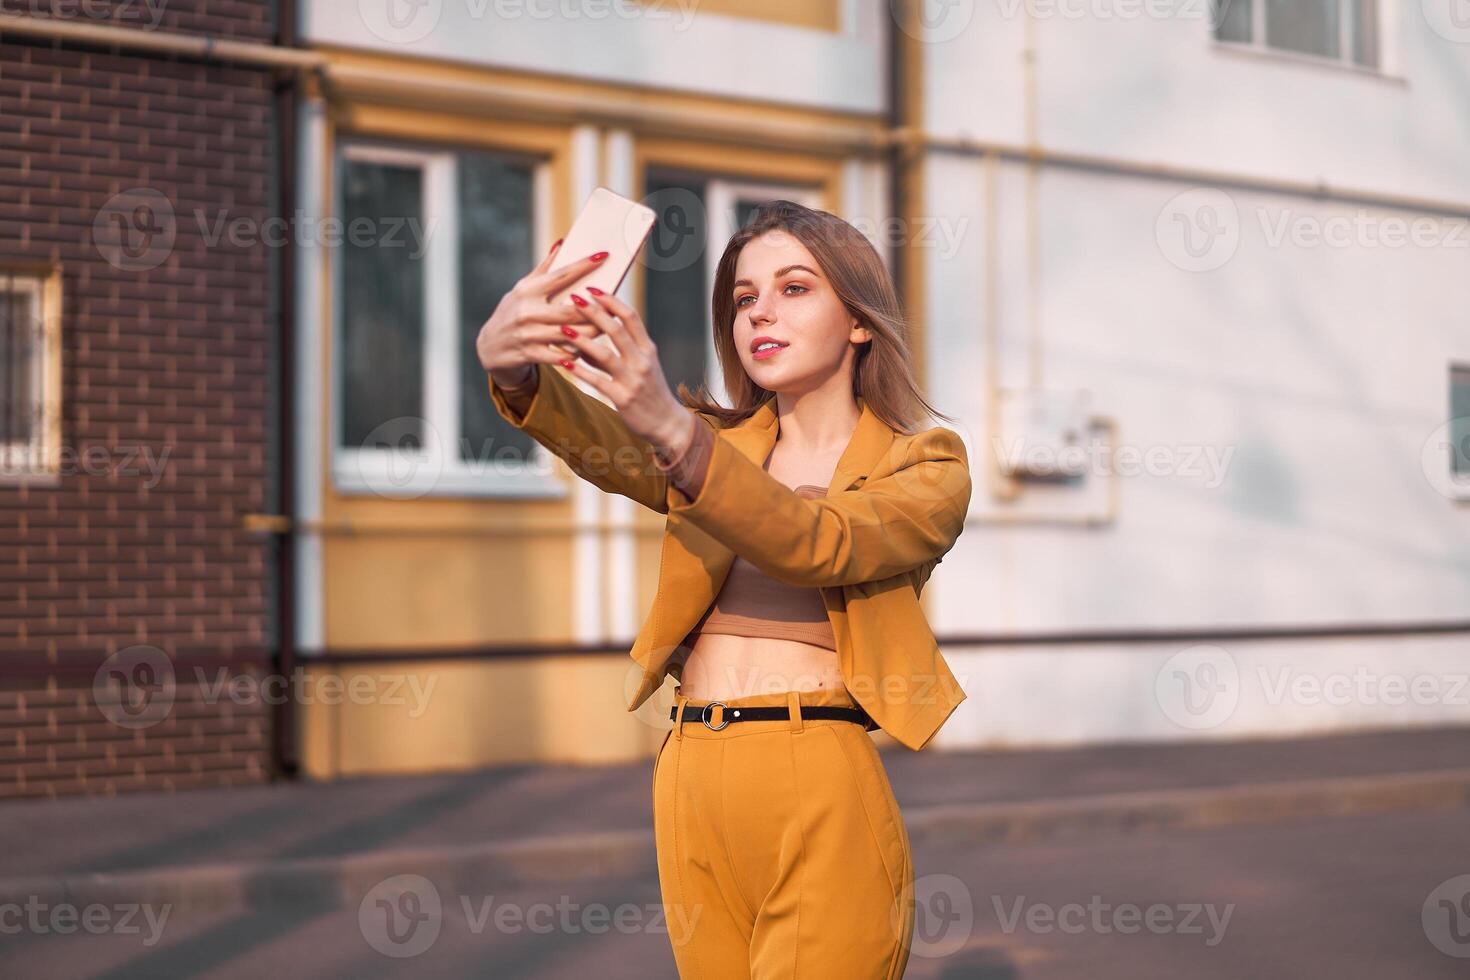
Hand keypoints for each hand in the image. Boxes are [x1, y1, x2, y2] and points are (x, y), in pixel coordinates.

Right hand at [474, 240, 608, 381]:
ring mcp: (527, 334)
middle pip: (570, 310)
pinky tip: (588, 350)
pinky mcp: (529, 354)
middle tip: (615, 304)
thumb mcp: (522, 290)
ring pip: (569, 334)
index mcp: (527, 290)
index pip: (561, 275)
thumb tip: (562, 243)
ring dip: (590, 333)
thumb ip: (544, 269)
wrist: (489, 347)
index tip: (603, 255)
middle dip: (595, 309)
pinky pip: (560, 356)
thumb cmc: (512, 312)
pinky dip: (575, 353)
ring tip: (607, 328)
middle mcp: (526, 311)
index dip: (584, 265)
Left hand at [551, 286, 695, 456]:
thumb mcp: (642, 367)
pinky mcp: (623, 398)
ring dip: (582, 340)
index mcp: (648, 348)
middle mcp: (642, 361)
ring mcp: (633, 380)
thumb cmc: (651, 391)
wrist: (667, 423)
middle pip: (616, 330)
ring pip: (604, 354)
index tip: (593, 289)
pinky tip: (564, 362)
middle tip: (574, 298)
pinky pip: (597, 381)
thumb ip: (619, 352)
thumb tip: (589, 340)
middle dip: (594, 312)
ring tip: (562, 329)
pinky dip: (580, 370)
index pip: (631, 317)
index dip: (611, 301)